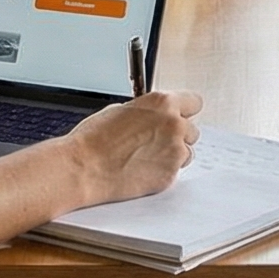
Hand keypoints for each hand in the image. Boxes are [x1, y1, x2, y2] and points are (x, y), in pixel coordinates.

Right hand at [63, 90, 202, 205]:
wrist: (84, 168)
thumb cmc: (94, 140)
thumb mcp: (121, 110)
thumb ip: (147, 112)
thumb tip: (153, 118)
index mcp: (162, 103)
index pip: (194, 102)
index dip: (185, 111)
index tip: (180, 116)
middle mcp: (174, 124)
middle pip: (192, 130)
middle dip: (177, 135)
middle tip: (156, 141)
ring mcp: (175, 151)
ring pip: (187, 152)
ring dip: (173, 155)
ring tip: (146, 157)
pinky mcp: (170, 175)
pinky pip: (175, 171)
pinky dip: (163, 171)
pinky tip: (143, 170)